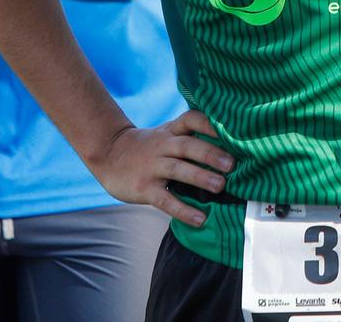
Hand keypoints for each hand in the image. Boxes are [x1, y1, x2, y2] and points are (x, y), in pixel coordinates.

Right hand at [86, 109, 233, 226]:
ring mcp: (152, 167)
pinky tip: (199, 219)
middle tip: (232, 164)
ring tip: (220, 186)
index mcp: (171, 131)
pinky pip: (165, 200)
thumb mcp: (166, 134)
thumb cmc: (148, 146)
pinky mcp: (144, 188)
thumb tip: (229, 150)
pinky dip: (183, 210)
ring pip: (177, 169)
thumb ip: (190, 138)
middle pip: (187, 146)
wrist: (108, 154)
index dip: (209, 124)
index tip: (230, 131)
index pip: (191, 120)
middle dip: (210, 153)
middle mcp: (162, 146)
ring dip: (200, 176)